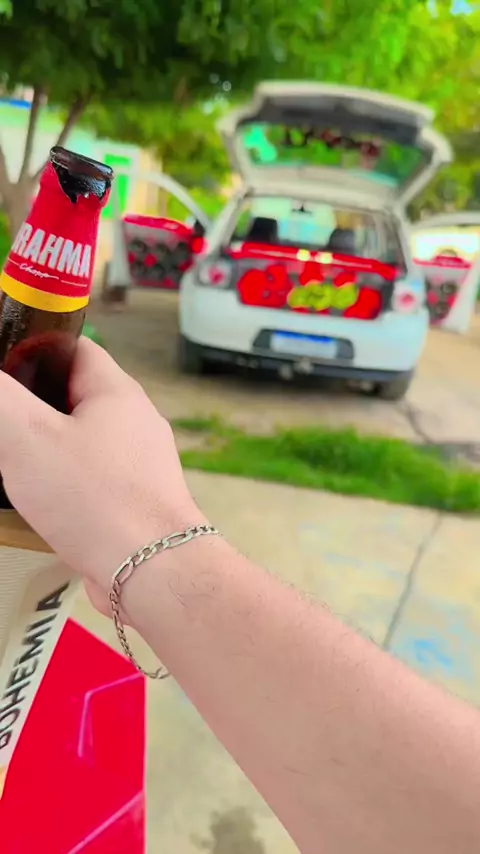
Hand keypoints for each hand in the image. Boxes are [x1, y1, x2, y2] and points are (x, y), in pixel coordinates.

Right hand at [0, 337, 202, 594]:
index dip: (32, 350)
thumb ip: (0, 397)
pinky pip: (90, 480)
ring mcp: (139, 464)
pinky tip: (38, 502)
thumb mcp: (29, 437)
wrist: (153, 573)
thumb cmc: (97, 501)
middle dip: (32, 407)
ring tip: (11, 464)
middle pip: (74, 397)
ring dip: (45, 450)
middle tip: (2, 423)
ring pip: (81, 442)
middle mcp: (135, 422)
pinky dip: (62, 484)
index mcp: (117, 392)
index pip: (72, 347)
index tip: (2, 368)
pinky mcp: (134, 501)